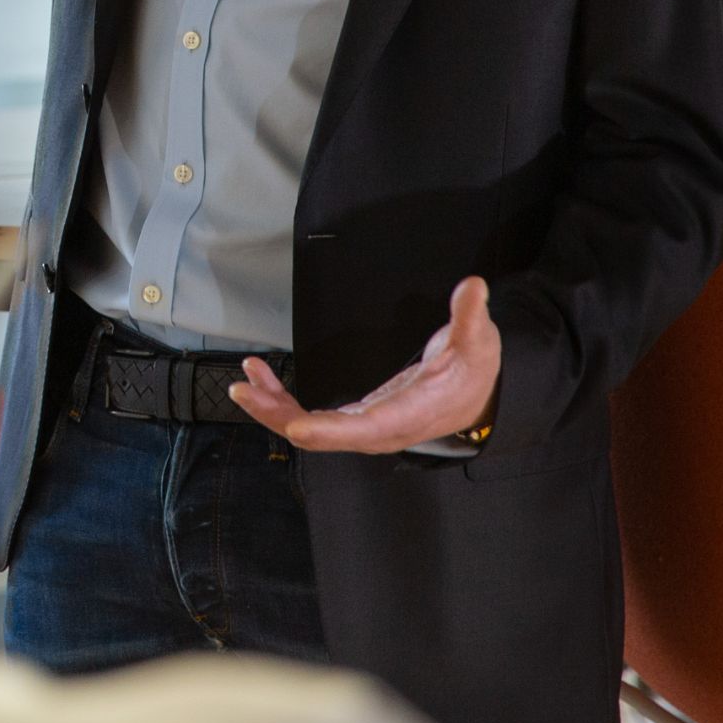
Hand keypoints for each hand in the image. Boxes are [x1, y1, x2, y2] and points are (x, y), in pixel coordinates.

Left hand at [230, 275, 501, 454]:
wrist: (478, 398)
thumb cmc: (474, 372)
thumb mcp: (479, 342)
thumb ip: (472, 317)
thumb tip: (474, 287)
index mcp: (409, 415)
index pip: (365, 430)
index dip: (328, 430)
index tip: (295, 426)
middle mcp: (381, 430)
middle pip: (322, 435)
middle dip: (279, 416)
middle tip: (243, 391)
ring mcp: (365, 427)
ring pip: (310, 429)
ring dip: (273, 409)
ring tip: (243, 383)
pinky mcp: (356, 419)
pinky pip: (312, 419)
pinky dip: (284, 402)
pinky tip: (263, 379)